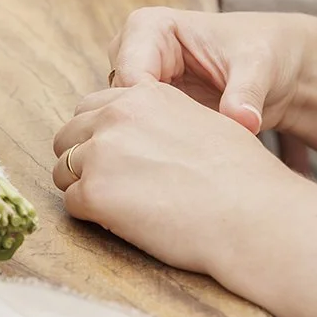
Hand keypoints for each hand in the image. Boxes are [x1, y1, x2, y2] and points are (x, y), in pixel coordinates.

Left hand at [52, 80, 300, 280]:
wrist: (253, 216)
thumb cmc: (240, 177)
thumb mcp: (202, 123)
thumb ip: (160, 118)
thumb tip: (139, 132)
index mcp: (141, 96)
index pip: (91, 107)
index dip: (99, 134)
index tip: (114, 155)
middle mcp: (114, 117)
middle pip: (68, 136)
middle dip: (83, 159)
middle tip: (112, 183)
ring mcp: (100, 154)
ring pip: (63, 169)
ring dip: (83, 187)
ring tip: (121, 204)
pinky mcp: (93, 192)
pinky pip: (71, 203)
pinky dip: (91, 215)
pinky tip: (123, 220)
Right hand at [109, 6, 316, 140]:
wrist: (275, 65)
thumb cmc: (264, 50)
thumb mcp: (259, 67)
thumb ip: (246, 94)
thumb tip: (244, 121)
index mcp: (147, 26)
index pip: (128, 77)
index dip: (153, 109)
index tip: (190, 132)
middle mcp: (130, 50)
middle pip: (118, 99)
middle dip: (150, 124)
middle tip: (190, 143)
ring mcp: (134, 76)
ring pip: (123, 116)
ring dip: (155, 134)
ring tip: (192, 144)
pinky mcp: (143, 100)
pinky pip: (136, 126)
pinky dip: (159, 140)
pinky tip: (187, 147)